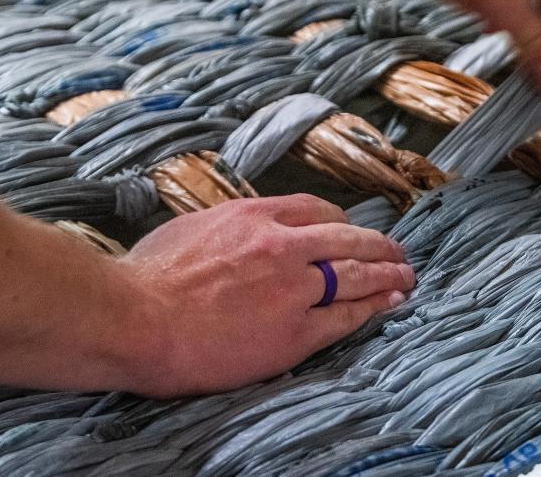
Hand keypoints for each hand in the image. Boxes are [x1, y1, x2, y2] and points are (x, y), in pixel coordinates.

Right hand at [122, 194, 412, 396]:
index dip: (341, 221)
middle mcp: (281, 245)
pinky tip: (389, 304)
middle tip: (396, 249)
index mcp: (253, 215)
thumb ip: (224, 226)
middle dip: (377, 243)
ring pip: (356, 274)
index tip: (350, 229)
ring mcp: (292, 289)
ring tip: (406, 275)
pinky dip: (372, 308)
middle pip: (347, 238)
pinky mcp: (294, 332)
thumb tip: (233, 231)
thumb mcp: (188, 228)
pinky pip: (346, 317)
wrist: (134, 319)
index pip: (315, 209)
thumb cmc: (145, 276)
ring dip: (388, 273)